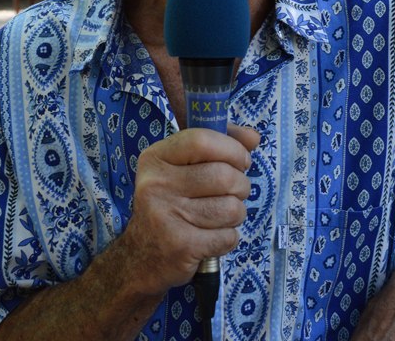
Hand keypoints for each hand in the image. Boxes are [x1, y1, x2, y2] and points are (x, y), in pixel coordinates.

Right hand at [118, 124, 259, 295]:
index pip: (202, 140)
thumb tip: (253, 136)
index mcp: (155, 158)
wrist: (141, 258)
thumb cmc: (171, 205)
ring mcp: (166, 216)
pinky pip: (228, 236)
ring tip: (221, 216)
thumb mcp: (183, 169)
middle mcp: (156, 184)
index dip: (232, 149)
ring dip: (236, 214)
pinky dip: (228, 238)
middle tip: (234, 193)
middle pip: (223, 175)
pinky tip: (212, 237)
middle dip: (241, 186)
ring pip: (231, 208)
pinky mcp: (181, 246)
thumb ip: (219, 146)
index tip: (241, 161)